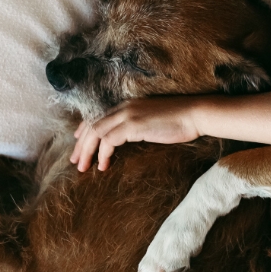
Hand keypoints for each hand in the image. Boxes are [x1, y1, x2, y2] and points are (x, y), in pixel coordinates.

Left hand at [70, 96, 201, 172]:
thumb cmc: (179, 121)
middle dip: (81, 144)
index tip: (79, 143)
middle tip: (75, 161)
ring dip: (87, 151)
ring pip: (96, 132)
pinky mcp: (133, 125)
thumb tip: (127, 138)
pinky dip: (102, 154)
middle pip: (91, 124)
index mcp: (127, 104)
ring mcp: (127, 115)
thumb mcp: (152, 121)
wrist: (195, 115)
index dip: (84, 130)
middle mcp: (123, 107)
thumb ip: (137, 125)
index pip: (97, 116)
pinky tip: (103, 165)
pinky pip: (108, 141)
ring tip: (83, 167)